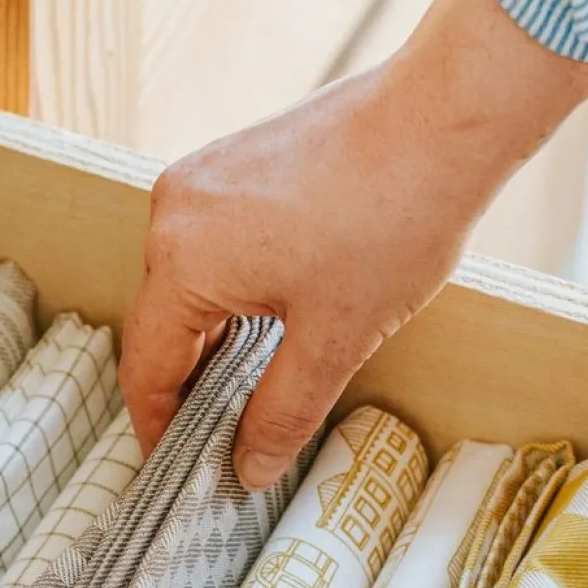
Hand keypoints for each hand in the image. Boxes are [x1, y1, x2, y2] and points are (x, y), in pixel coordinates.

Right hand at [119, 0, 587, 489]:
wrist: (442, 118)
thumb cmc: (391, 220)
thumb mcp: (335, 340)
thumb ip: (281, 413)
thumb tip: (248, 468)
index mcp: (182, 260)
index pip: (146, 367)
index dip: (160, 427)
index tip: (181, 469)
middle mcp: (173, 212)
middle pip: (162, 325)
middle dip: (191, 385)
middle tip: (225, 440)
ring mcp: (201, 178)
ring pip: (189, 285)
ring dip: (215, 338)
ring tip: (254, 387)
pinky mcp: (232, 162)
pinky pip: (211, 245)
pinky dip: (232, 292)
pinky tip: (274, 320)